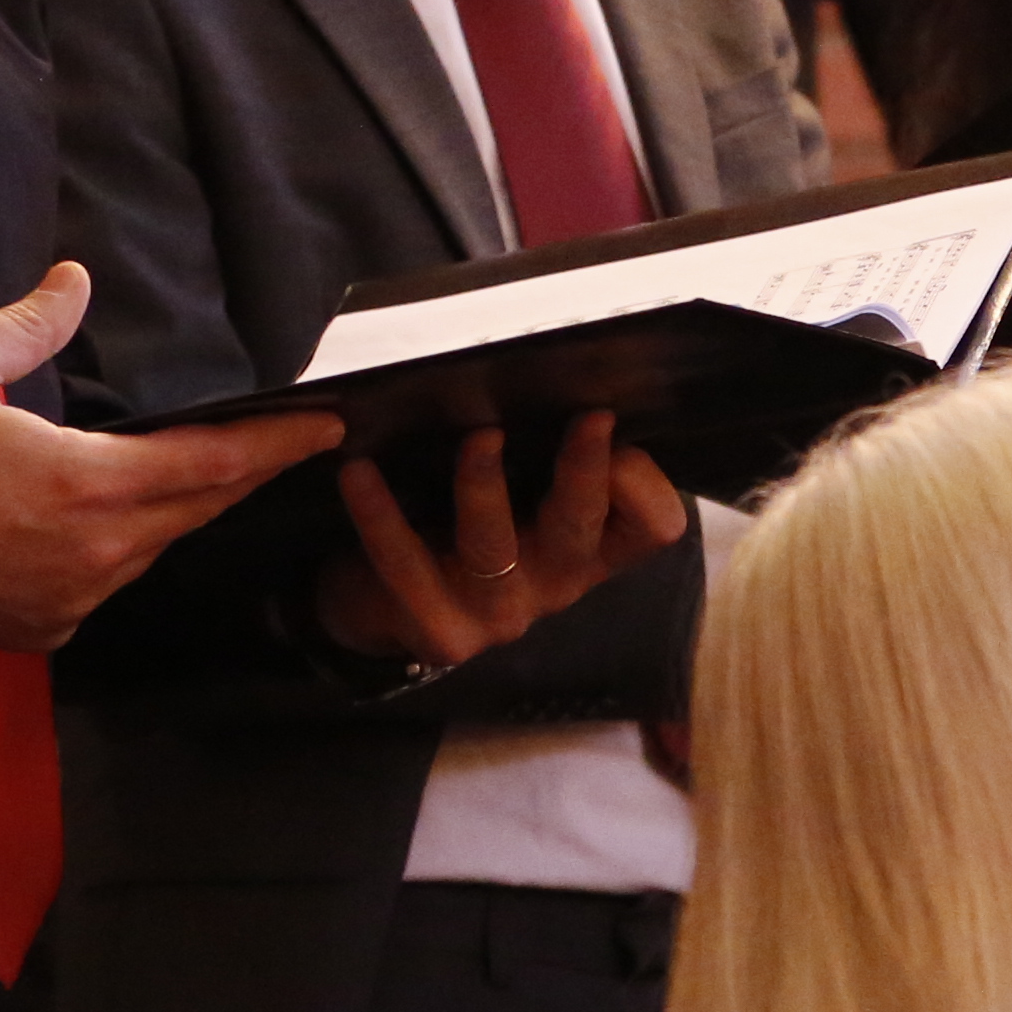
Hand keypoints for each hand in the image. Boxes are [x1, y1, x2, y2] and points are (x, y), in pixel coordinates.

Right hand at [0, 261, 341, 648]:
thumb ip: (29, 323)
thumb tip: (75, 279)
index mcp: (84, 483)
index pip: (214, 464)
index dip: (276, 444)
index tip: (328, 427)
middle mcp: (95, 552)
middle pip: (197, 510)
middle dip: (239, 474)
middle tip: (280, 443)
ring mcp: (72, 600)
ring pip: (153, 548)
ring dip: (175, 511)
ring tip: (193, 471)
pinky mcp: (45, 630)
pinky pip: (105, 583)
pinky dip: (117, 549)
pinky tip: (101, 522)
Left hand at [314, 413, 688, 671]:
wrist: (385, 609)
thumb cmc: (459, 531)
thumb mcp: (521, 501)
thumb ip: (546, 460)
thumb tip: (555, 380)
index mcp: (589, 550)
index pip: (653, 527)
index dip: (642, 478)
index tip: (605, 421)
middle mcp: (556, 584)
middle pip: (582, 526)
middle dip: (585, 469)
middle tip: (585, 417)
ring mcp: (499, 614)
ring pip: (493, 543)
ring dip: (482, 482)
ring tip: (474, 437)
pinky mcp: (440, 631)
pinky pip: (405, 561)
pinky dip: (378, 512)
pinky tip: (358, 472)